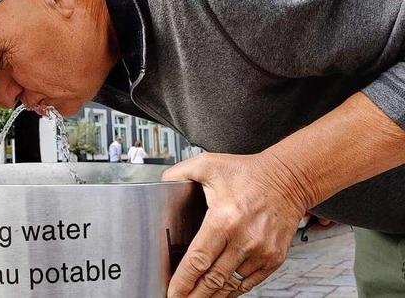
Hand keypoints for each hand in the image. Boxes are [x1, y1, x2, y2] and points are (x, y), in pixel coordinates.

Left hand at [162, 152, 309, 296]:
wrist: (289, 178)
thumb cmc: (249, 172)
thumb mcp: (208, 165)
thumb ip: (179, 173)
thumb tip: (161, 185)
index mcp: (224, 219)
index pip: (198, 260)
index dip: (183, 281)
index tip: (172, 291)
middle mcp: (244, 239)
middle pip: (212, 279)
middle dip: (193, 295)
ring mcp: (261, 252)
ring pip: (231, 285)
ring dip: (212, 295)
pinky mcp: (274, 258)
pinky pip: (250, 282)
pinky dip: (233, 290)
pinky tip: (221, 291)